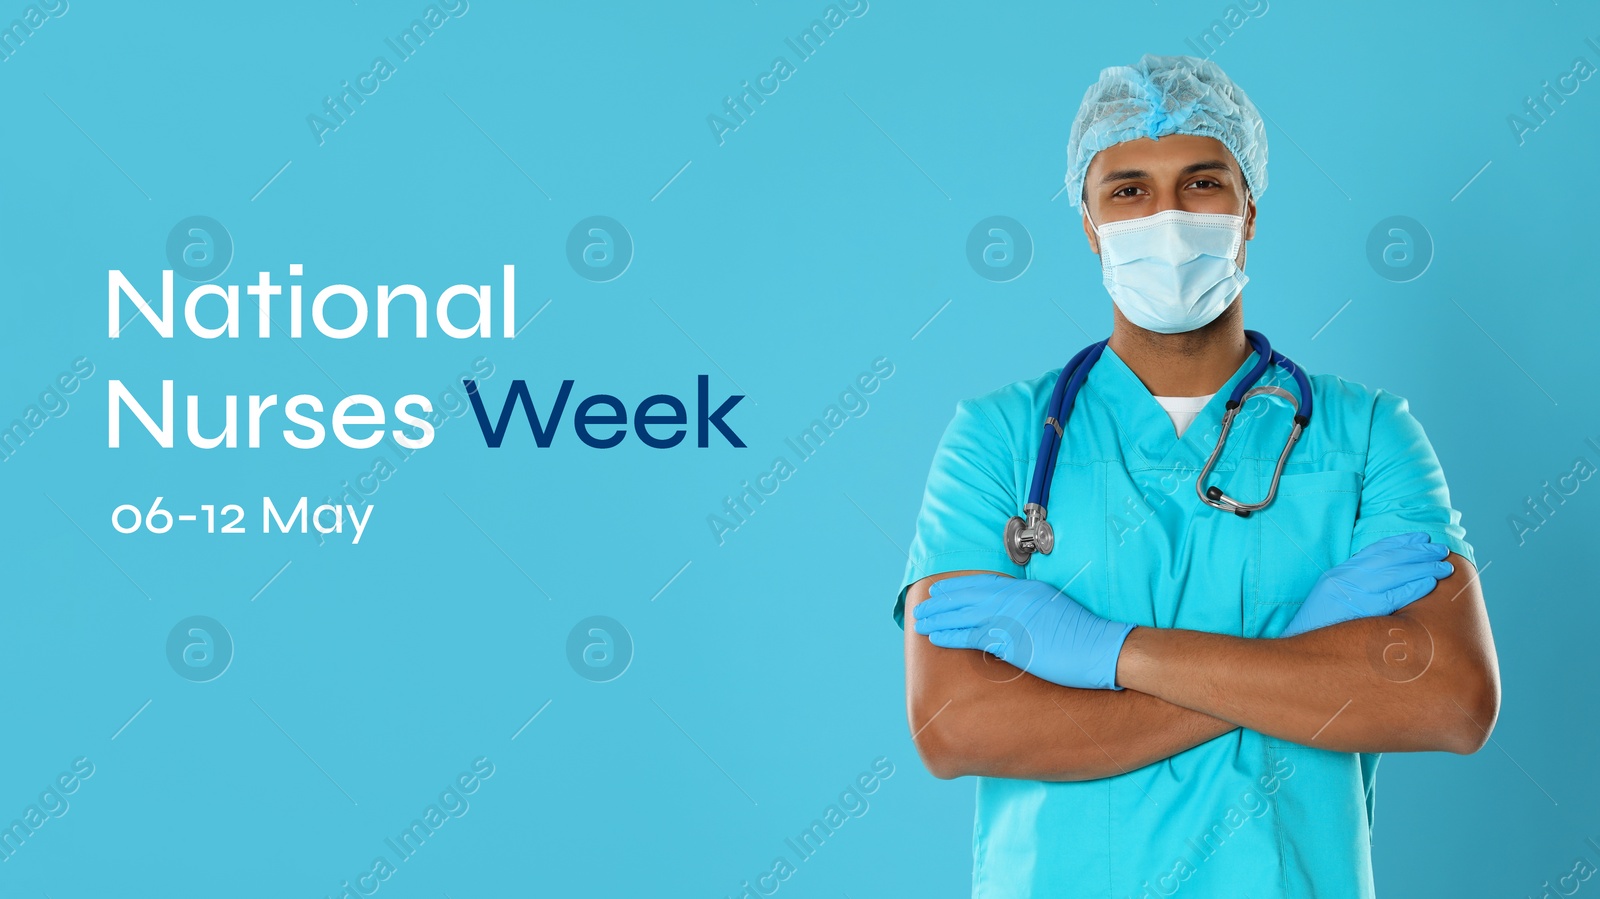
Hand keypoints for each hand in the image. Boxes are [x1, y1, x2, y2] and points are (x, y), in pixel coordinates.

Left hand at [913, 574, 1135, 689]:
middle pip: (969, 596)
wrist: (1102, 647)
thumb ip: (1030, 608)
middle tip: (923, 605)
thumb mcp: (1054, 609)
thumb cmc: (1084, 635)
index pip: (984, 583)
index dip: (959, 586)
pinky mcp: (1012, 641)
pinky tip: (936, 638)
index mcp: (1026, 589)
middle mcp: (1016, 599)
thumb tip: (1012, 616)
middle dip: (943, 600)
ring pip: (965, 615)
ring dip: (940, 618)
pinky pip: (973, 637)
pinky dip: (951, 636)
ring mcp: (1013, 618)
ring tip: (920, 621)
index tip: (941, 589)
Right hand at [1280, 532, 1453, 637]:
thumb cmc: (1321, 627)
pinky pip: (1393, 596)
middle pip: (1388, 558)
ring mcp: (1352, 593)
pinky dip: (1413, 587)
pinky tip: (1429, 582)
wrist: (1299, 644)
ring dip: (1422, 567)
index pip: (1375, 551)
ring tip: (1444, 566)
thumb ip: (1356, 586)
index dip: (1401, 542)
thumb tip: (1387, 579)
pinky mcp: (1360, 611)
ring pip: (1394, 573)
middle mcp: (1345, 578)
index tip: (1422, 538)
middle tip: (1441, 550)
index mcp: (1340, 573)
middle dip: (1418, 552)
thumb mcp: (1333, 597)